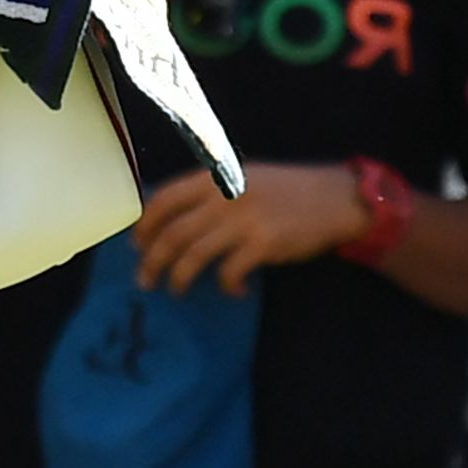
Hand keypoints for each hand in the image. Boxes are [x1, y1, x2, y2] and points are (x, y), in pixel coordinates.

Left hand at [132, 163, 364, 294]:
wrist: (331, 198)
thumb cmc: (284, 189)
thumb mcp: (240, 177)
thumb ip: (208, 192)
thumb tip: (171, 216)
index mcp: (212, 177)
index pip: (163, 199)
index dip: (145, 225)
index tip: (136, 246)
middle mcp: (221, 196)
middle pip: (172, 233)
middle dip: (152, 260)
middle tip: (144, 280)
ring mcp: (241, 220)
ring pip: (193, 255)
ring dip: (179, 278)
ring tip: (176, 290)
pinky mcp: (262, 244)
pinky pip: (229, 272)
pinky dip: (226, 286)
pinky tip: (233, 290)